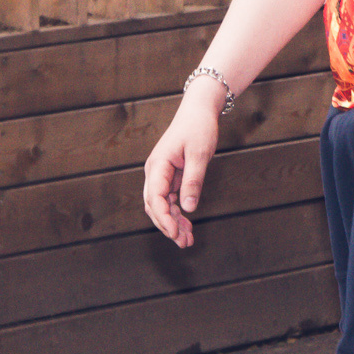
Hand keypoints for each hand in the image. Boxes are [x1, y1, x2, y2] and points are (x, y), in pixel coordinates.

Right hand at [141, 87, 223, 248]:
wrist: (199, 110)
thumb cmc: (198, 128)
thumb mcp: (200, 154)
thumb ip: (193, 180)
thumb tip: (188, 207)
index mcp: (157, 166)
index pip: (154, 198)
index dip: (163, 217)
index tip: (175, 232)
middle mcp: (155, 172)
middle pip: (154, 206)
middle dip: (167, 225)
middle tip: (183, 242)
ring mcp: (162, 175)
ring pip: (162, 206)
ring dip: (173, 223)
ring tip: (187, 240)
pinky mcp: (171, 176)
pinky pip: (171, 199)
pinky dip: (178, 213)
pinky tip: (187, 226)